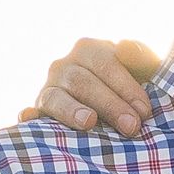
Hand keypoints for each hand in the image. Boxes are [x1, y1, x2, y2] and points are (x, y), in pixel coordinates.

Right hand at [22, 36, 168, 135]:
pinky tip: (29, 118)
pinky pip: (32, 112)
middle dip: (109, 104)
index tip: (144, 111)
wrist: (112, 108)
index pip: (107, 65)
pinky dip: (30, 116)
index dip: (127, 88)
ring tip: (89, 122)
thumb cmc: (130, 87)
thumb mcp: (142, 70)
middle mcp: (64, 65)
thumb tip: (124, 46)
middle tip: (131, 127)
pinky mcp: (38, 110)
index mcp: (89, 49)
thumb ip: (140, 56)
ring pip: (56, 97)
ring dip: (72, 110)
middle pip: (83, 82)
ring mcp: (48, 88)